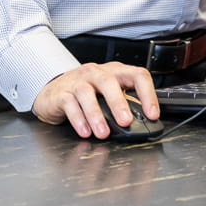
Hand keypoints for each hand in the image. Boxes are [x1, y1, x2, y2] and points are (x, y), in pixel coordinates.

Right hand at [32, 62, 159, 139]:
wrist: (53, 92)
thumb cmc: (86, 94)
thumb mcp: (107, 95)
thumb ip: (123, 105)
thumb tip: (141, 124)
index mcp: (114, 72)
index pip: (136, 75)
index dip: (147, 94)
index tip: (152, 114)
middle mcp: (96, 72)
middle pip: (109, 81)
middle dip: (119, 103)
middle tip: (126, 122)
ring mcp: (77, 81)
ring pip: (87, 93)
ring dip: (96, 115)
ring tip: (103, 133)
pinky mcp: (61, 93)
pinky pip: (70, 104)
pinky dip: (78, 119)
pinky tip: (85, 132)